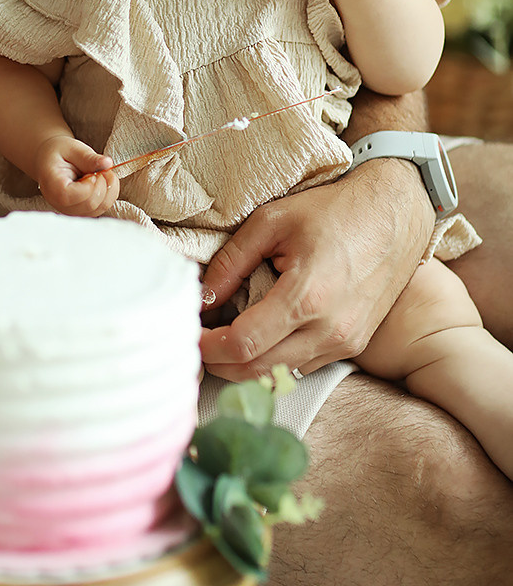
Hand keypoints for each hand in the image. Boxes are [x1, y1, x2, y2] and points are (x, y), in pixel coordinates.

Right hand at [35, 135, 119, 216]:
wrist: (48, 161)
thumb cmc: (57, 154)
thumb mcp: (72, 148)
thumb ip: (88, 158)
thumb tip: (107, 163)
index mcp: (54, 187)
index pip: (75, 195)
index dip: (91, 184)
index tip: (93, 171)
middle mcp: (60, 204)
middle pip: (90, 204)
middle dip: (103, 185)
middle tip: (102, 169)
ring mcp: (71, 211)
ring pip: (100, 208)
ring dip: (109, 190)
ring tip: (101, 173)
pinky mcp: (81, 212)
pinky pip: (101, 208)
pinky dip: (109, 194)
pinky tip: (102, 181)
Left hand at [199, 159, 433, 379]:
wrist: (398, 213)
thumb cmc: (334, 210)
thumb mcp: (272, 221)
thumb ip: (231, 262)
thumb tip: (200, 297)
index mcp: (307, 298)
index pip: (242, 346)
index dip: (206, 347)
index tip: (186, 333)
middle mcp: (330, 330)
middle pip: (257, 371)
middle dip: (218, 363)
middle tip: (196, 341)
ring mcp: (345, 342)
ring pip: (280, 375)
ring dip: (244, 366)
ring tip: (221, 339)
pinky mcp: (354, 345)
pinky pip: (302, 367)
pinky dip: (273, 360)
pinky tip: (258, 338)